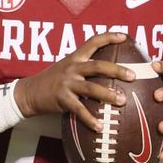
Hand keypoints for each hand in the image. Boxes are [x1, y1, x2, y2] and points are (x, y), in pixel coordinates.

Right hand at [14, 32, 136, 130]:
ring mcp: (67, 84)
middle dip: (117, 70)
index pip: (92, 42)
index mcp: (74, 58)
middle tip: (133, 75)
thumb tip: (108, 69)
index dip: (108, 37)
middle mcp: (72, 68)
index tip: (124, 36)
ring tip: (123, 101)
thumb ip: (83, 66)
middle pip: (97, 66)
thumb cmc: (52, 80)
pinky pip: (79, 110)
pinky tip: (100, 127)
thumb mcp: (66, 66)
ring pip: (92, 88)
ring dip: (108, 95)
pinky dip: (90, 119)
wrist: (29, 92)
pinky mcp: (62, 100)